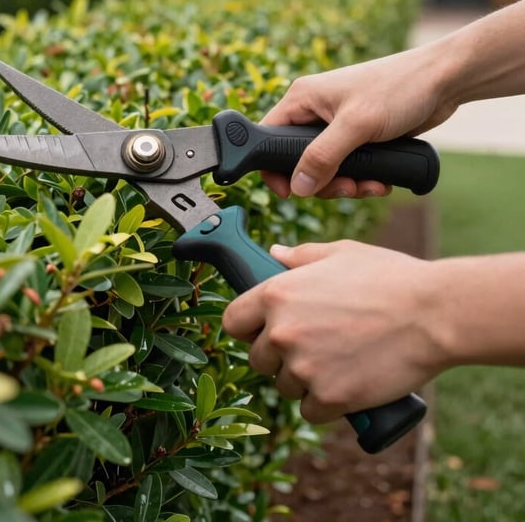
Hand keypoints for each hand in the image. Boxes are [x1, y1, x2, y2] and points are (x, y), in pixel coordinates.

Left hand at [221, 240, 446, 422]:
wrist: (434, 314)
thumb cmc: (389, 278)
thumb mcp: (340, 253)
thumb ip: (300, 256)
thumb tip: (274, 253)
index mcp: (276, 294)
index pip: (232, 321)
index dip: (247, 327)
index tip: (262, 329)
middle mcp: (282, 332)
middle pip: (257, 359)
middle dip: (279, 356)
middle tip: (312, 345)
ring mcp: (304, 368)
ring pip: (285, 386)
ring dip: (304, 380)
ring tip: (337, 360)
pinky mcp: (330, 398)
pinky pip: (310, 410)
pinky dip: (326, 403)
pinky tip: (346, 384)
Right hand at [260, 48, 455, 197]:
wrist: (444, 81)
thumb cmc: (399, 88)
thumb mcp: (356, 125)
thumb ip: (323, 157)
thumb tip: (298, 188)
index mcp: (302, 99)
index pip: (268, 138)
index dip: (274, 169)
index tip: (291, 194)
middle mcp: (314, 111)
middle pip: (298, 161)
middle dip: (322, 182)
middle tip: (346, 188)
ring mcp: (336, 125)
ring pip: (325, 169)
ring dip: (346, 185)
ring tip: (371, 186)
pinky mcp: (357, 136)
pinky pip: (347, 167)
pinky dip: (362, 179)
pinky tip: (381, 181)